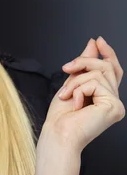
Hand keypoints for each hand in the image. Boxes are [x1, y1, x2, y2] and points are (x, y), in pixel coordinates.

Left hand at [45, 36, 124, 151]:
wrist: (58, 134)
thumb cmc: (61, 117)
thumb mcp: (72, 83)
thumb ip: (85, 65)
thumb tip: (93, 43)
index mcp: (105, 96)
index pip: (112, 70)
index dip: (107, 53)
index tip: (98, 40)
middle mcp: (114, 101)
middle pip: (106, 66)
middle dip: (83, 62)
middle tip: (67, 67)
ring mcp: (116, 104)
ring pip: (98, 73)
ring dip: (76, 80)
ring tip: (67, 94)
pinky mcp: (114, 107)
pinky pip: (95, 83)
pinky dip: (79, 89)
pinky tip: (75, 103)